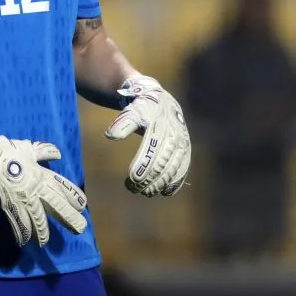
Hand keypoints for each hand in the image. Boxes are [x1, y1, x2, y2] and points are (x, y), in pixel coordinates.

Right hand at [0, 112, 87, 246]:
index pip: (63, 188)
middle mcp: (36, 189)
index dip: (74, 197)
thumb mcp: (30, 148)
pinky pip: (17, 222)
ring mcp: (22, 198)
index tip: (83, 206)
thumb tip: (58, 154)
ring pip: (37, 219)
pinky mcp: (8, 205)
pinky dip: (20, 233)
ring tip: (45, 243)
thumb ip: (45, 152)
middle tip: (80, 229)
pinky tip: (23, 242)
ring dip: (42, 232)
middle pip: (56, 206)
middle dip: (69, 218)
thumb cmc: (9, 150)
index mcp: (43, 175)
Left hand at [106, 76, 190, 196]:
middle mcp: (174, 137)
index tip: (130, 181)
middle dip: (148, 180)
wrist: (163, 102)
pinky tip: (166, 192)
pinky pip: (183, 169)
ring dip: (160, 184)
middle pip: (161, 164)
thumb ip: (122, 123)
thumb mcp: (132, 111)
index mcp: (160, 127)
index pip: (150, 153)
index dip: (141, 169)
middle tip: (134, 189)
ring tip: (147, 192)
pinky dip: (176, 182)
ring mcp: (182, 145)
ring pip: (173, 169)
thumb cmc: (144, 109)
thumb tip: (110, 136)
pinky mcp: (185, 151)